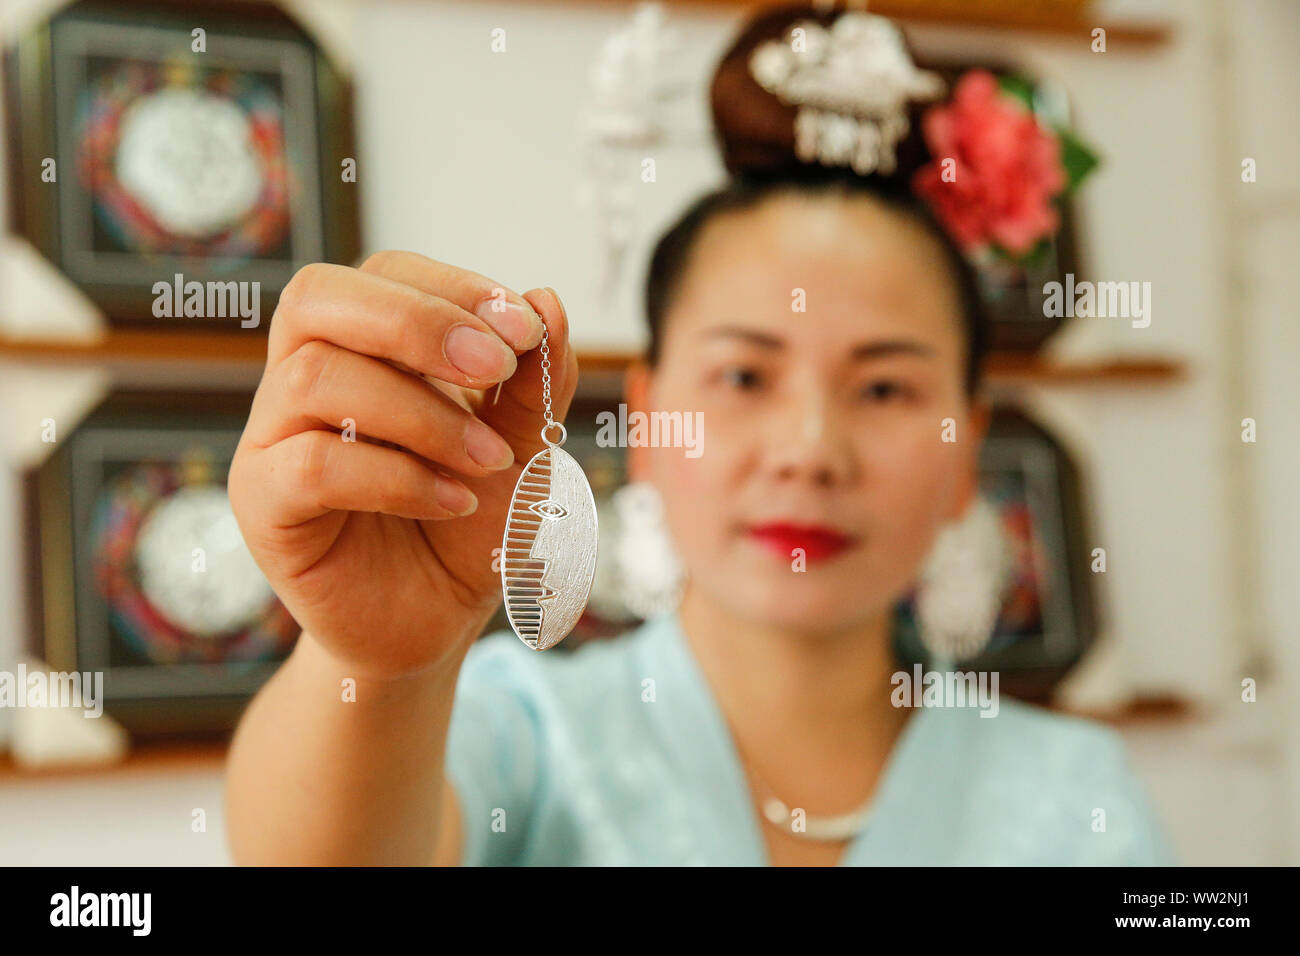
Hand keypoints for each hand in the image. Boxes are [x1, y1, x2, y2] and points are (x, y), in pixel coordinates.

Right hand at [228, 252, 577, 678]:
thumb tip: (546, 297)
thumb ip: (534, 381)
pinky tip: (453, 502)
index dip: (454, 288)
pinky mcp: (261, 503)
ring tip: (486, 459)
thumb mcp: (522, 448)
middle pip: (319, 298)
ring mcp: (272, 438)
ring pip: (316, 378)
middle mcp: (304, 378)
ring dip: (422, 414)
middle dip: (419, 324)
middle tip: (497, 367)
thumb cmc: (468, 525)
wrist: (434, 623)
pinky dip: (397, 477)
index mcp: (363, 347)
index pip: (385, 274)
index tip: (526, 330)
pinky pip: (311, 463)